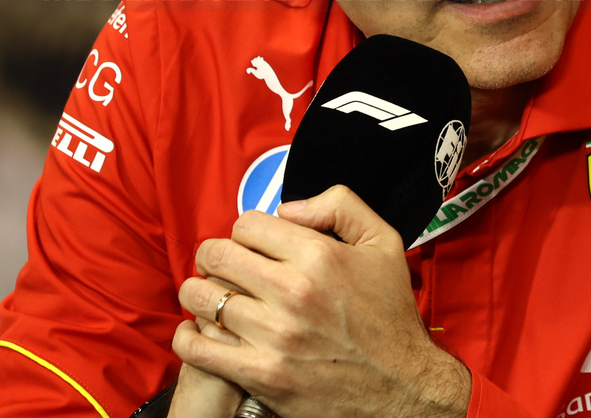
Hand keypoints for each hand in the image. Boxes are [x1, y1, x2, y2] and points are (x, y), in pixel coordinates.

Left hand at [174, 185, 469, 417]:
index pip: (247, 224)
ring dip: (201, 292)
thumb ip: (341, 206)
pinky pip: (197, 348)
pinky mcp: (261, 374)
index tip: (254, 245)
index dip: (247, 230)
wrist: (401, 385)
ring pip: (202, 297)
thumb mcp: (384, 243)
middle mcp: (294, 291)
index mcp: (320, 255)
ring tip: (214, 296)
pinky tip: (199, 330)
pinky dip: (188, 336)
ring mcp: (274, 335)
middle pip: (216, 255)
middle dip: (216, 256)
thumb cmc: (390, 316)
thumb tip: (289, 208)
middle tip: (225, 267)